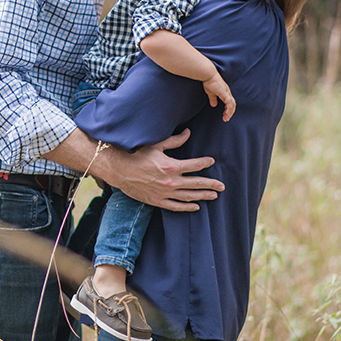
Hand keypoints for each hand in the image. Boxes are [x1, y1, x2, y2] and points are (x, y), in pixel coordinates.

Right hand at [96, 128, 223, 211]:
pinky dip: (187, 207)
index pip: (195, 165)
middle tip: (222, 186)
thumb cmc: (136, 154)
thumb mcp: (156, 144)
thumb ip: (174, 140)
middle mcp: (170, 181)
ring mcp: (164, 193)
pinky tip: (196, 207)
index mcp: (171, 166)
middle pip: (196, 183)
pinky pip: (176, 206)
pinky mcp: (157, 201)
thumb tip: (188, 133)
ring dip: (203, 196)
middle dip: (211, 184)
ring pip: (189, 196)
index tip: (211, 161)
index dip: (205, 162)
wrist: (118, 170)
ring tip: (213, 196)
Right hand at [201, 73, 235, 121]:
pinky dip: (229, 109)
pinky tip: (227, 114)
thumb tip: (213, 105)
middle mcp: (227, 92)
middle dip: (230, 112)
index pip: (230, 102)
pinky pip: (229, 103)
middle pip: (233, 104)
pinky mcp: (224, 93)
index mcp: (225, 92)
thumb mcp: (210, 93)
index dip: (228, 109)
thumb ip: (213, 99)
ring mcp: (227, 92)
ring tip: (226, 118)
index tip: (225, 115)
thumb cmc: (209, 81)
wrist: (208, 74)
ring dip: (230, 112)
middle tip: (226, 119)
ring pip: (232, 104)